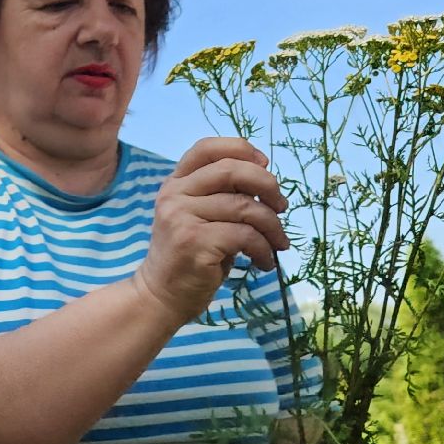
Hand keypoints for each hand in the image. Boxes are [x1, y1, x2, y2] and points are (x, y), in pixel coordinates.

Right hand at [134, 137, 289, 323]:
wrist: (161, 295)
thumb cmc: (190, 256)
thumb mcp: (200, 217)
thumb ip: (222, 195)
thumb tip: (268, 182)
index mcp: (176, 183)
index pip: (207, 148)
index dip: (241, 149)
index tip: (264, 165)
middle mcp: (174, 195)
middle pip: (231, 170)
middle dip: (267, 185)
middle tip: (281, 207)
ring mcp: (181, 218)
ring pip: (245, 207)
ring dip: (272, 226)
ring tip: (278, 244)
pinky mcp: (194, 242)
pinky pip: (245, 235)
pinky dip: (264, 249)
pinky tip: (264, 261)